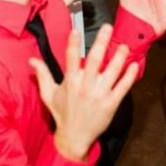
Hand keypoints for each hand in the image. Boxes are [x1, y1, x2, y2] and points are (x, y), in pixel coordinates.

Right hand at [30, 26, 138, 161]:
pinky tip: (134, 65)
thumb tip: (32, 60)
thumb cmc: (62, 113)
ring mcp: (99, 96)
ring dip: (119, 58)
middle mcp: (85, 87)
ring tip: (124, 46)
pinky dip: (129, 76)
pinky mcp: (111, 104)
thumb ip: (42, 75)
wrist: (74, 137)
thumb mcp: (48, 95)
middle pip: (94, 61)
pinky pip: (122, 88)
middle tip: (107, 28)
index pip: (70, 59)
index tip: (76, 30)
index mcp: (70, 82)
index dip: (73, 44)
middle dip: (101, 43)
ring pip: (111, 72)